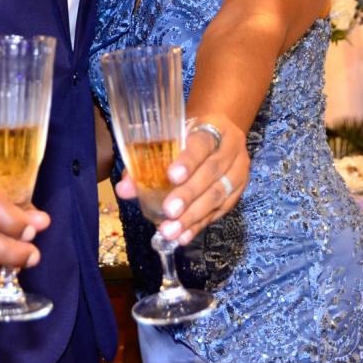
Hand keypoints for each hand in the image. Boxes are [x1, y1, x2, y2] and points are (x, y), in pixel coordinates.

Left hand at [115, 113, 249, 243]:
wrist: (219, 135)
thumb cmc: (189, 136)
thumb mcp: (172, 138)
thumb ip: (147, 160)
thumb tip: (124, 189)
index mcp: (215, 127)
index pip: (202, 142)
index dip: (188, 160)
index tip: (171, 176)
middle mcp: (231, 148)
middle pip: (212, 171)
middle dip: (189, 193)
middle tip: (169, 211)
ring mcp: (238, 171)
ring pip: (218, 194)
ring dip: (193, 215)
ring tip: (171, 230)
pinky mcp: (238, 192)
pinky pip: (220, 211)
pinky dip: (199, 225)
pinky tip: (184, 236)